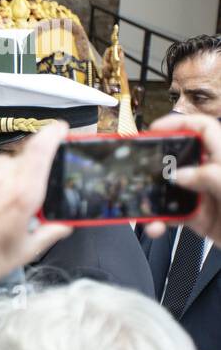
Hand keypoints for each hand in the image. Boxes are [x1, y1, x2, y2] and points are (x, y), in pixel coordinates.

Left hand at [0, 121, 71, 306]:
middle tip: (17, 196)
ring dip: (1, 175)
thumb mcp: (24, 252)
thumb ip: (49, 233)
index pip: (41, 149)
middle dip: (24, 173)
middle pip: (20, 158)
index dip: (53, 133)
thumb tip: (63, 226)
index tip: (59, 129)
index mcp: (22, 195)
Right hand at [146, 113, 220, 243]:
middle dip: (155, 163)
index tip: (154, 130)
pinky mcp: (198, 217)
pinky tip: (156, 226)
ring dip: (152, 199)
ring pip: (170, 189)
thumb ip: (210, 177)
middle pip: (178, 158)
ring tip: (143, 207)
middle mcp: (211, 175)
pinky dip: (159, 221)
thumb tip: (179, 175)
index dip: (180, 124)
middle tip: (137, 168)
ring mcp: (203, 195)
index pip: (203, 129)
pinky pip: (172, 215)